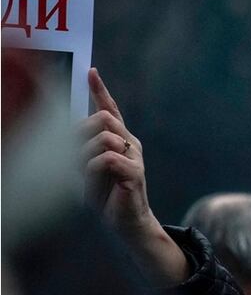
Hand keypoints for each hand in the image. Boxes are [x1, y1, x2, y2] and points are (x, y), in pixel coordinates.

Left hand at [79, 68, 152, 235]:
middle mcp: (131, 144)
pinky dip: (93, 170)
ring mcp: (135, 157)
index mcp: (121, 140)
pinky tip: (95, 182)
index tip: (91, 72)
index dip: (100, 90)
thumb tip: (71, 135)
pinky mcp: (135, 172)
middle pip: (104, 118)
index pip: (111, 110)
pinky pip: (107, 159)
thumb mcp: (89, 169)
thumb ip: (84, 150)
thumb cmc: (108, 197)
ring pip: (104, 137)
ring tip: (85, 176)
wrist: (127, 223)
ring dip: (85, 156)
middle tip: (74, 156)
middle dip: (82, 133)